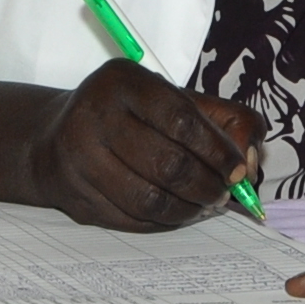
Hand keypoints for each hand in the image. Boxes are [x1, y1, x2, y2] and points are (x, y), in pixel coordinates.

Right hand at [0, 62, 258, 231]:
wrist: (53, 138)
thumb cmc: (128, 115)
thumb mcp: (172, 99)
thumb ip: (223, 120)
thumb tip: (251, 160)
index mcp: (123, 81)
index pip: (182, 119)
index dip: (218, 150)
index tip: (237, 170)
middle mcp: (94, 114)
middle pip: (167, 163)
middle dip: (207, 186)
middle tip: (222, 194)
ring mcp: (78, 158)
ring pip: (149, 199)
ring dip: (188, 210)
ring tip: (203, 206)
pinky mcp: (74, 195)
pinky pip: (131, 219)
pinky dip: (162, 222)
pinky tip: (175, 213)